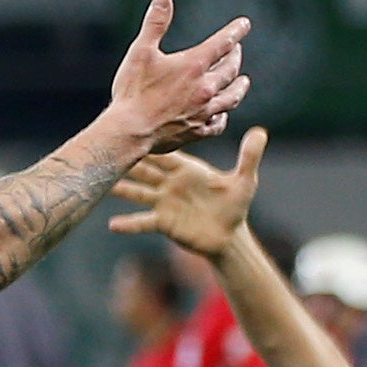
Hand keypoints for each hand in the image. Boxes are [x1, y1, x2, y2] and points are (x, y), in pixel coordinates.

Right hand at [100, 0, 252, 152]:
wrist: (129, 132)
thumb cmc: (132, 92)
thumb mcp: (140, 52)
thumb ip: (155, 23)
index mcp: (193, 66)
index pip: (223, 43)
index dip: (235, 31)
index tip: (244, 24)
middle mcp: (204, 88)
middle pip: (230, 69)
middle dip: (235, 56)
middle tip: (236, 50)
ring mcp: (203, 111)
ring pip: (231, 97)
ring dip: (239, 87)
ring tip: (243, 81)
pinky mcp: (197, 131)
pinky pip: (218, 124)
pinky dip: (223, 116)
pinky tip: (222, 113)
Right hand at [108, 126, 265, 256]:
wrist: (228, 236)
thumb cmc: (235, 205)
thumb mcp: (244, 180)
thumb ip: (249, 156)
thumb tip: (260, 132)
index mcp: (187, 169)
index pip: (166, 153)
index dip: (151, 143)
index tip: (136, 130)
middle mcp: (171, 183)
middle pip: (146, 169)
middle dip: (130, 161)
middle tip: (110, 149)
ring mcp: (164, 202)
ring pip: (139, 192)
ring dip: (123, 188)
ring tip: (105, 184)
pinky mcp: (162, 222)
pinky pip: (142, 222)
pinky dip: (128, 224)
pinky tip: (113, 224)